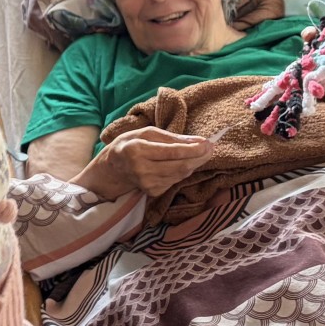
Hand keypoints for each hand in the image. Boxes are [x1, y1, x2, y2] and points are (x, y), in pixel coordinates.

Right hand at [74, 127, 218, 200]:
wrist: (112, 168)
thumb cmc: (130, 144)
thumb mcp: (146, 133)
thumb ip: (172, 137)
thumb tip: (198, 141)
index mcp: (138, 151)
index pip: (172, 152)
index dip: (193, 149)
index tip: (209, 143)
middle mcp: (142, 170)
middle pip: (180, 166)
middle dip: (199, 157)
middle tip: (211, 147)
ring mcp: (148, 184)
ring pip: (181, 175)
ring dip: (194, 164)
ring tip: (200, 153)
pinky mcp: (153, 192)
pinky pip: (176, 181)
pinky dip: (184, 171)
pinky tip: (184, 163)